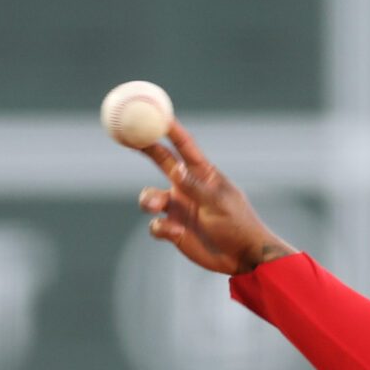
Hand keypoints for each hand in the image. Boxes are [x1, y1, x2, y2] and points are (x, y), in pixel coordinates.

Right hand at [135, 119, 292, 275]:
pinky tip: (178, 233)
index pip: (183, 146)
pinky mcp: (173, 230)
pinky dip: (162, 228)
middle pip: (160, 161)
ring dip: (147, 200)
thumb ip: (195, 187)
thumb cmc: (238, 224)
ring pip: (149, 197)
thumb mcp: (219, 203)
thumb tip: (176, 169)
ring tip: (154, 206)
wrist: (242, 257)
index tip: (154, 112)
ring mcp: (178, 208)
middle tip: (128, 138)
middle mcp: (186, 187)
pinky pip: (156, 225)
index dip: (169, 128)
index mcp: (202, 174)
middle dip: (144, 148)